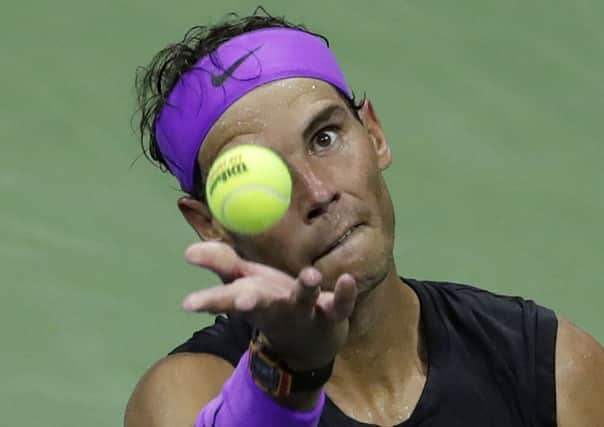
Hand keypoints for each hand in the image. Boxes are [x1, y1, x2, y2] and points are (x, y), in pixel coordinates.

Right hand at [182, 241, 357, 369]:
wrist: (307, 346)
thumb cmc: (271, 305)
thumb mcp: (246, 284)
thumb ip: (222, 263)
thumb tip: (189, 250)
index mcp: (252, 300)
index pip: (226, 300)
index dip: (208, 301)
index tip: (187, 305)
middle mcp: (276, 308)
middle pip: (261, 303)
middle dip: (251, 302)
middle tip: (241, 301)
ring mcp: (305, 313)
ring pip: (303, 300)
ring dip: (305, 289)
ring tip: (309, 275)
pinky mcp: (331, 316)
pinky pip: (339, 305)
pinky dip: (344, 294)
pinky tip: (347, 279)